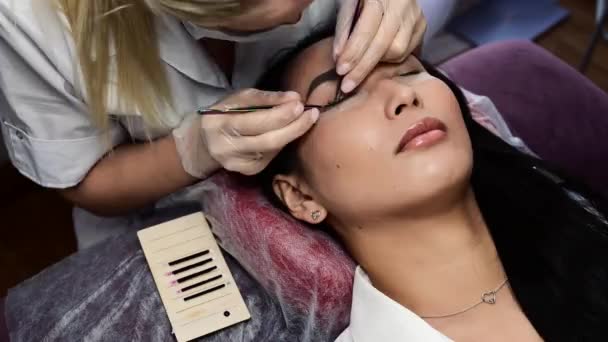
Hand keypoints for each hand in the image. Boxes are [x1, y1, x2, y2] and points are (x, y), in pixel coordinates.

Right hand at [173, 89, 318, 177]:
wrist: (204, 143)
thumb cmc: (223, 114)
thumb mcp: (237, 99)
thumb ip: (264, 98)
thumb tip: (293, 97)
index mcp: (221, 125)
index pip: (256, 121)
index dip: (280, 114)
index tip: (299, 102)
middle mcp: (228, 148)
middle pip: (268, 140)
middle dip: (294, 126)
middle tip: (311, 113)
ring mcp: (239, 164)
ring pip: (273, 149)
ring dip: (293, 134)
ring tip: (307, 119)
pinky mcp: (248, 172)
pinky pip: (271, 156)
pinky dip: (282, 143)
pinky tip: (289, 132)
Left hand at [334, 0, 426, 92]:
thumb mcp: (347, 4)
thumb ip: (343, 27)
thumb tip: (339, 57)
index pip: (367, 29)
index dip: (354, 52)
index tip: (341, 71)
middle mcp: (402, 5)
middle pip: (384, 45)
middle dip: (363, 67)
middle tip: (347, 85)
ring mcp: (415, 15)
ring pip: (398, 51)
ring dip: (378, 62)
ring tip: (363, 63)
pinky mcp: (422, 25)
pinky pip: (407, 52)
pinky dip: (390, 59)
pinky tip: (378, 57)